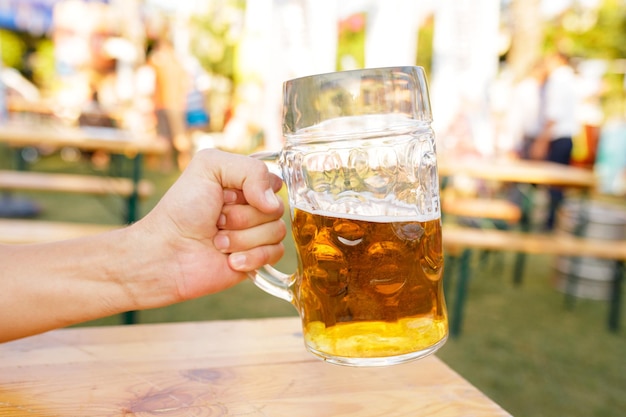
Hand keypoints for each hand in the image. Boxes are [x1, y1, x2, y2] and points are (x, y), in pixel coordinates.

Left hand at [136, 149, 285, 303]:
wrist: (166, 254)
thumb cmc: (181, 209)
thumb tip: (273, 203)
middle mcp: (253, 207)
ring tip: (217, 242)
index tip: (224, 195)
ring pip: (276, 232)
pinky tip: (229, 260)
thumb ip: (250, 170)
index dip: (253, 190)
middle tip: (216, 220)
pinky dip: (252, 257)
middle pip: (276, 209)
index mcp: (244, 183)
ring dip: (242, 238)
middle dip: (242, 216)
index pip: (274, 182)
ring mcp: (256, 234)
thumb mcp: (209, 167)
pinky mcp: (257, 259)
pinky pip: (276, 255)